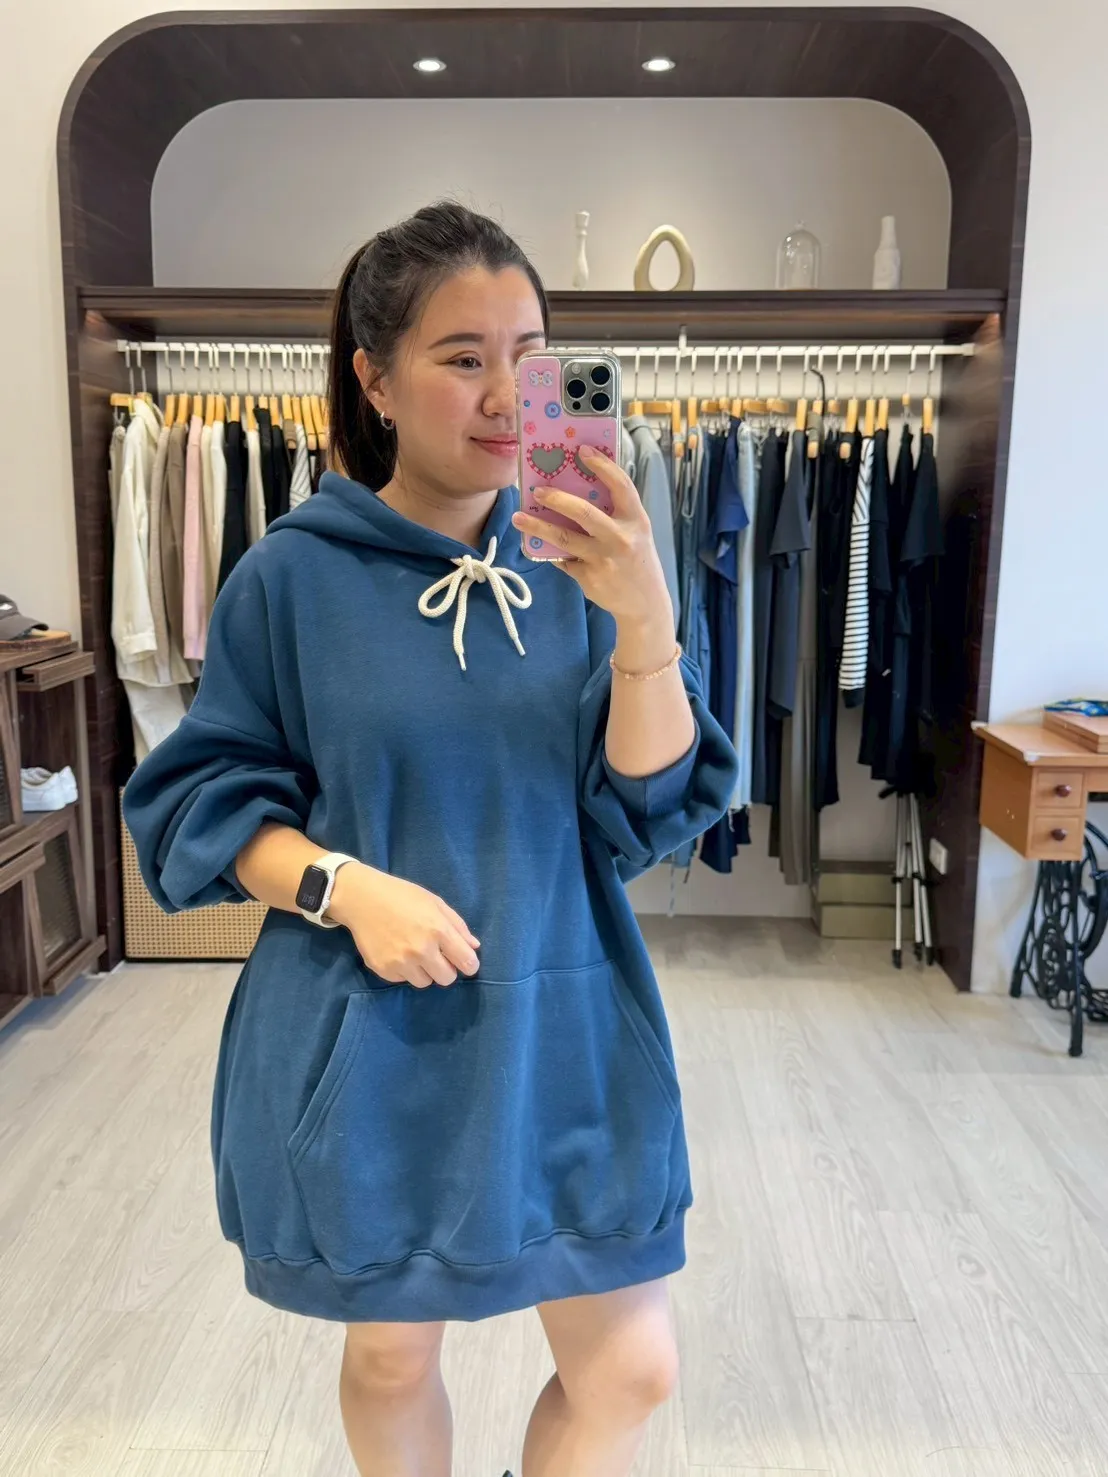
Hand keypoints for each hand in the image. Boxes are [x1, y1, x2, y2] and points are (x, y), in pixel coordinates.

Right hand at [327, 862, 480, 988]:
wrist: (362, 899)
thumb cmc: (402, 896)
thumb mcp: (435, 903)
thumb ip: (458, 926)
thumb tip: (474, 947)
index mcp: (438, 930)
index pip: (467, 963)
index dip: (469, 963)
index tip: (464, 960)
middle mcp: (421, 950)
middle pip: (447, 979)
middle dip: (446, 969)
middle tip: (437, 955)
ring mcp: (401, 963)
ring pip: (425, 983)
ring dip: (425, 971)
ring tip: (414, 952)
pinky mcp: (384, 970)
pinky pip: (403, 980)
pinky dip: (404, 971)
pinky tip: (397, 953)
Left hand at [512, 444, 672, 627]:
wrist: (645, 604)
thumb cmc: (637, 559)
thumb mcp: (636, 533)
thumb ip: (615, 513)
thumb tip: (576, 489)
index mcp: (636, 520)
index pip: (621, 485)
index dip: (602, 465)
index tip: (582, 450)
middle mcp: (621, 538)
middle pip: (584, 512)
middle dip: (557, 499)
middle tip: (537, 490)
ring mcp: (603, 559)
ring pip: (563, 538)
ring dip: (537, 526)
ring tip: (519, 518)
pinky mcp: (589, 577)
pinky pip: (563, 558)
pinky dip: (551, 551)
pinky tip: (540, 545)